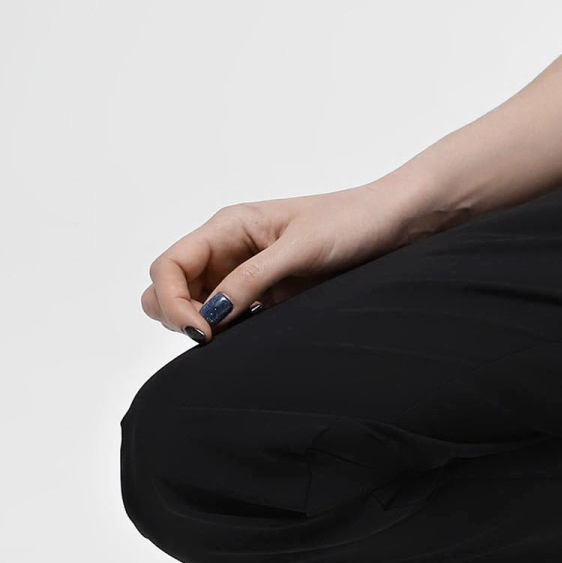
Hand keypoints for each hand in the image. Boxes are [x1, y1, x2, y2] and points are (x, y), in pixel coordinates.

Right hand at [141, 182, 418, 341]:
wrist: (393, 224)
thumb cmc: (351, 222)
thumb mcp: (301, 248)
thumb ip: (253, 278)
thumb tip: (211, 315)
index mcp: (227, 226)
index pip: (168, 267)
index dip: (172, 302)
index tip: (203, 331)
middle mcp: (228, 248)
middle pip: (169, 289)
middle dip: (177, 316)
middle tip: (214, 337)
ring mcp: (245, 273)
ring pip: (195, 307)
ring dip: (202, 327)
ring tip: (236, 337)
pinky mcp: (266, 294)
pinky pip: (228, 317)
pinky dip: (227, 333)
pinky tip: (249, 340)